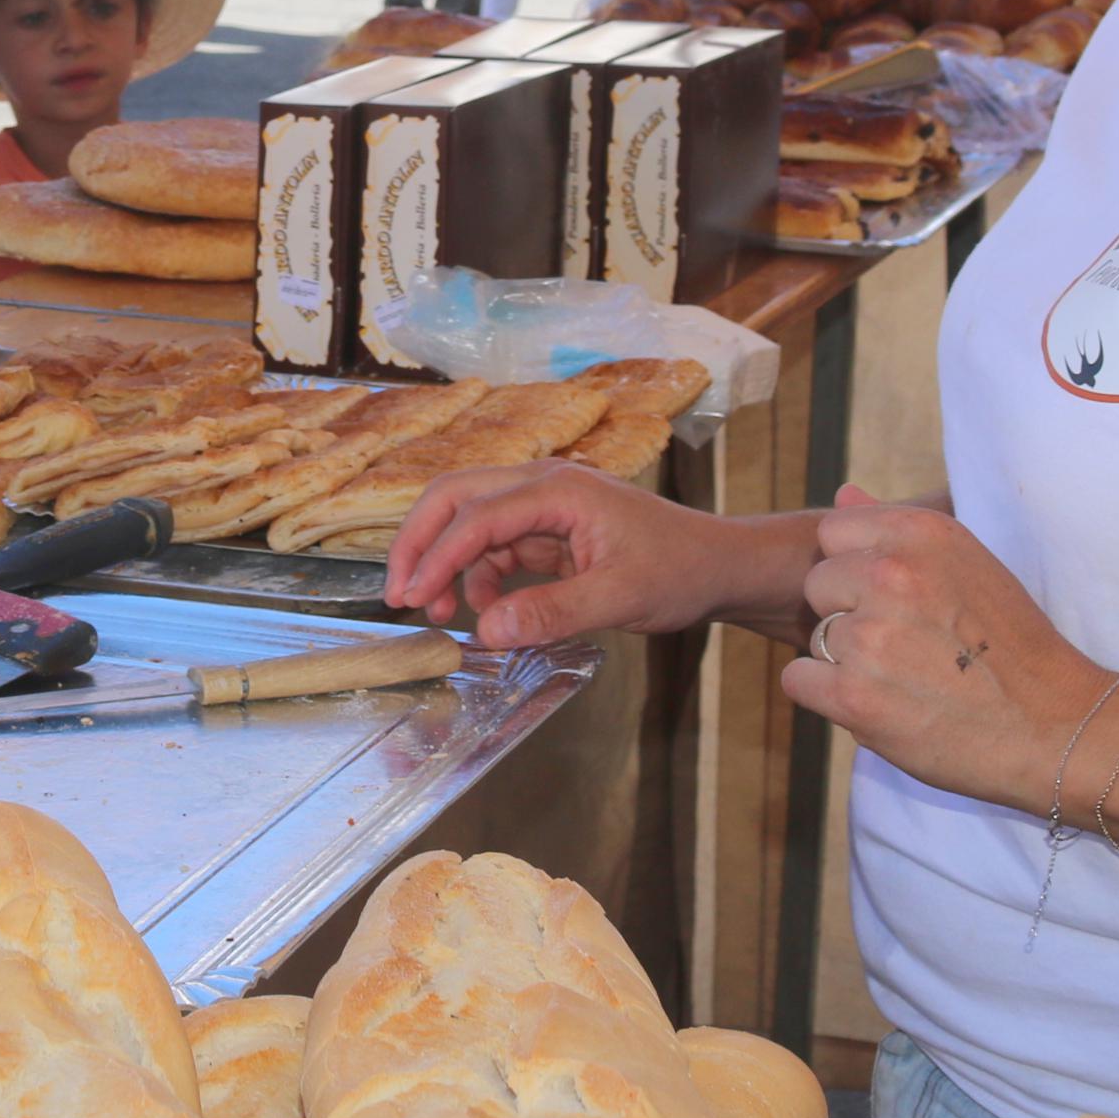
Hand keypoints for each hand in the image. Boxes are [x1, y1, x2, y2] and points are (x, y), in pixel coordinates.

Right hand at [380, 461, 719, 644]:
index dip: (437, 556)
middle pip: (455, 497)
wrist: (719, 566)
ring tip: (442, 615)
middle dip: (421, 542)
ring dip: (447, 564)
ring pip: (469, 521)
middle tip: (399, 593)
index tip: (411, 597)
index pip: (477, 515)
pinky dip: (477, 575)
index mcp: (558, 489)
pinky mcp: (547, 529)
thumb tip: (488, 632)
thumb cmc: (680, 571)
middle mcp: (542, 485)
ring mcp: (543, 504)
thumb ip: (553, 613)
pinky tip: (485, 611)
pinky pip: (493, 545)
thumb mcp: (621, 598)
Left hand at [778, 488, 1108, 811]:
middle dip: (849, 613)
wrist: (1058, 730)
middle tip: (905, 646)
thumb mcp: (971, 565)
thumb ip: (898, 529)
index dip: (857, 568)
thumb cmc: (1016, 648)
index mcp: (921, 534)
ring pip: (815, 637)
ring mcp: (871, 636)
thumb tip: (843, 494)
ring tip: (906, 680)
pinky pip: (800, 681)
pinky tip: (880, 705)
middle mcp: (891, 575)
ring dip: (847, 661)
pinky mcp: (856, 696)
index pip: (834, 532)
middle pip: (818, 583)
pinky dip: (829, 698)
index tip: (896, 599)